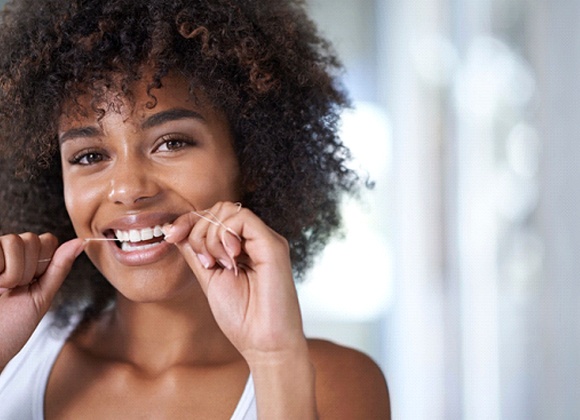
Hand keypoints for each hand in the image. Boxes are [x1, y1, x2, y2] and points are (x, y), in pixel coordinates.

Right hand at [0, 233, 83, 367]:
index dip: (45, 262)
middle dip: (28, 269)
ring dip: (12, 271)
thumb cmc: (11, 327)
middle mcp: (8, 255)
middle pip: (32, 238)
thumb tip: (82, 242)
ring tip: (1, 288)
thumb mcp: (41, 297)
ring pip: (14, 240)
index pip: (47, 240)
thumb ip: (59, 267)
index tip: (33, 283)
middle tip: (14, 289)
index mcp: (27, 263)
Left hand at [163, 202, 306, 362]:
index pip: (214, 216)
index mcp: (243, 246)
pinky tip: (229, 259)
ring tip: (217, 264)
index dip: (188, 221)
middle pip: (219, 208)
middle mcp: (256, 239)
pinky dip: (225, 235)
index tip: (170, 236)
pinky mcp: (273, 245)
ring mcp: (266, 240)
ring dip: (210, 236)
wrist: (264, 344)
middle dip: (198, 229)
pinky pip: (242, 219)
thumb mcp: (209, 278)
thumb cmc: (242, 318)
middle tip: (204, 262)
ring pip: (228, 210)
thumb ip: (196, 253)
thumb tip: (176, 231)